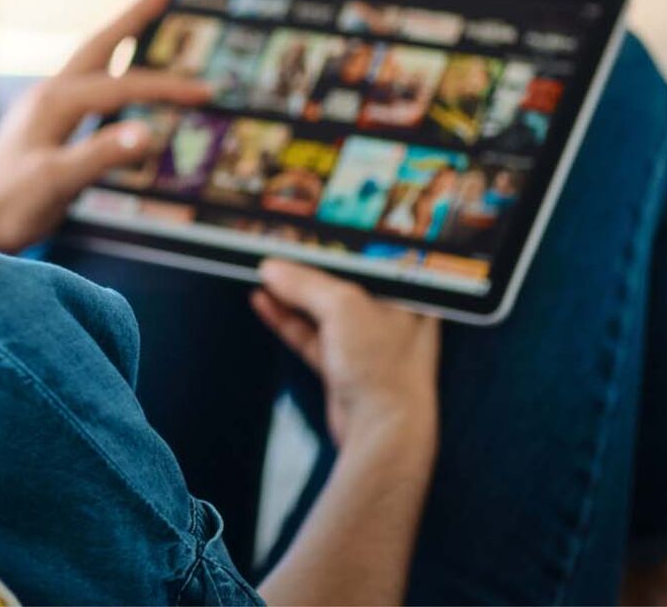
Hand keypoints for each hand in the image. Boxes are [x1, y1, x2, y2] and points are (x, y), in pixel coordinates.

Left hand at [0, 0, 212, 252]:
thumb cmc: (8, 206)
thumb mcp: (57, 182)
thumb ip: (101, 156)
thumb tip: (150, 133)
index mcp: (55, 101)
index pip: (123, 86)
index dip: (166, 89)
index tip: (206, 92)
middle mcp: (49, 94)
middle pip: (100, 46)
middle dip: (133, 18)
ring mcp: (43, 108)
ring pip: (91, 63)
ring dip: (120, 41)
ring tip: (146, 20)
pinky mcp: (42, 127)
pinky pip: (85, 88)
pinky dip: (109, 74)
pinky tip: (116, 84)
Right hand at [251, 258, 439, 453]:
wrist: (384, 431)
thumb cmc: (384, 366)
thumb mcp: (343, 308)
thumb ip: (306, 284)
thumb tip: (272, 268)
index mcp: (405, 294)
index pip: (364, 258)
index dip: (332, 245)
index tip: (299, 234)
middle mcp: (388, 315)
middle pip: (339, 282)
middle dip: (304, 271)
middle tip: (273, 253)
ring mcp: (365, 343)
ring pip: (320, 310)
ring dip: (290, 295)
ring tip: (260, 275)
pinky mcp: (343, 367)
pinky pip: (309, 335)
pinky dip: (286, 320)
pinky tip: (263, 302)